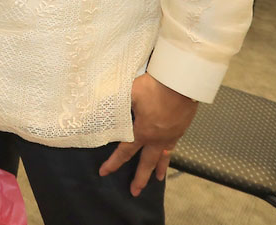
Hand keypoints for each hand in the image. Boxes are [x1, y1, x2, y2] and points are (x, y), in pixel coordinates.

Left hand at [98, 73, 197, 196]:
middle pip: (146, 163)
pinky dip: (168, 155)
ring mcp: (170, 135)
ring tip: (157, 180)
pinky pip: (172, 147)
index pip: (124, 152)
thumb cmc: (155, 87)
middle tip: (135, 192)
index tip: (104, 172)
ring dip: (158, 170)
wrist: (182, 83)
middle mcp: (156, 139)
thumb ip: (112, 100)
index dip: (113, 163)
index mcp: (142, 132)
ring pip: (162, 158)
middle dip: (139, 178)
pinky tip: (167, 154)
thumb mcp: (129, 92)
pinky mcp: (179, 129)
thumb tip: (92, 102)